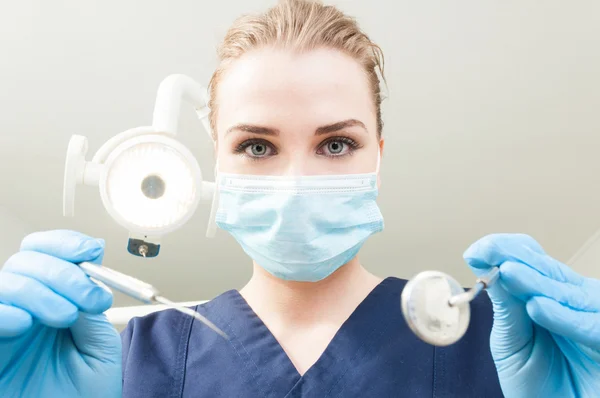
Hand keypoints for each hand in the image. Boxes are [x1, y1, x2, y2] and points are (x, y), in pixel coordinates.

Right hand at [0, 230, 121, 397]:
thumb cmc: (86, 393)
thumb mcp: (101, 345)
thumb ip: (91, 307)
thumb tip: (89, 269)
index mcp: (54, 299)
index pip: (47, 253)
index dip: (66, 243)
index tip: (92, 251)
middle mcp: (26, 308)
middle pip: (27, 260)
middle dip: (64, 272)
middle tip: (90, 298)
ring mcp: (6, 325)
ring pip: (8, 282)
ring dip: (41, 291)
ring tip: (66, 317)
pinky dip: (5, 311)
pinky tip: (26, 324)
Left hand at [464, 233, 599, 396]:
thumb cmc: (535, 385)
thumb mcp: (512, 342)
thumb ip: (507, 307)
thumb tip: (493, 267)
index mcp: (549, 296)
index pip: (531, 260)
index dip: (505, 250)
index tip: (475, 252)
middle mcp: (575, 301)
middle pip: (549, 270)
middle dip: (516, 257)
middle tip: (488, 252)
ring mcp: (593, 318)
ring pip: (567, 292)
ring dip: (536, 281)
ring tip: (509, 272)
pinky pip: (589, 325)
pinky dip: (563, 316)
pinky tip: (537, 306)